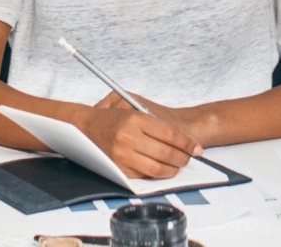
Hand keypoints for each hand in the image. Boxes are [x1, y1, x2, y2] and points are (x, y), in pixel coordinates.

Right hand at [79, 92, 200, 179]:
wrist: (83, 127)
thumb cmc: (110, 116)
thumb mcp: (130, 105)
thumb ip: (154, 117)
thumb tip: (180, 136)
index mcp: (134, 118)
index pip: (170, 133)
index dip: (187, 142)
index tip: (196, 147)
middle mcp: (128, 137)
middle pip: (167, 152)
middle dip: (184, 157)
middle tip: (190, 157)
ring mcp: (123, 154)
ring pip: (158, 168)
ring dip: (173, 168)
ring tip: (178, 164)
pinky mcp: (119, 168)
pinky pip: (145, 175)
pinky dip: (158, 174)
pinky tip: (163, 168)